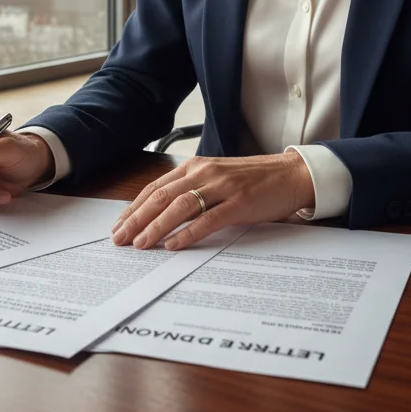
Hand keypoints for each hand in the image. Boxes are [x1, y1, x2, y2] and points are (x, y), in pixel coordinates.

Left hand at [111, 152, 314, 250]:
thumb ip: (193, 191)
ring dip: (156, 226)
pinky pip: (209, 219)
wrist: (291, 174)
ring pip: (180, 206)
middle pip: (162, 196)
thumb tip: (162, 216)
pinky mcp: (240, 203)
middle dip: (137, 219)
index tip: (119, 225)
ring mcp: (223, 187)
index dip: (135, 207)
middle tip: (120, 239)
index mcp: (196, 166)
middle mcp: (205, 172)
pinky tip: (174, 245)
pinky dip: (188, 233)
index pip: (156, 187)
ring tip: (140, 244)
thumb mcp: (217, 179)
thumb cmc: (254, 180)